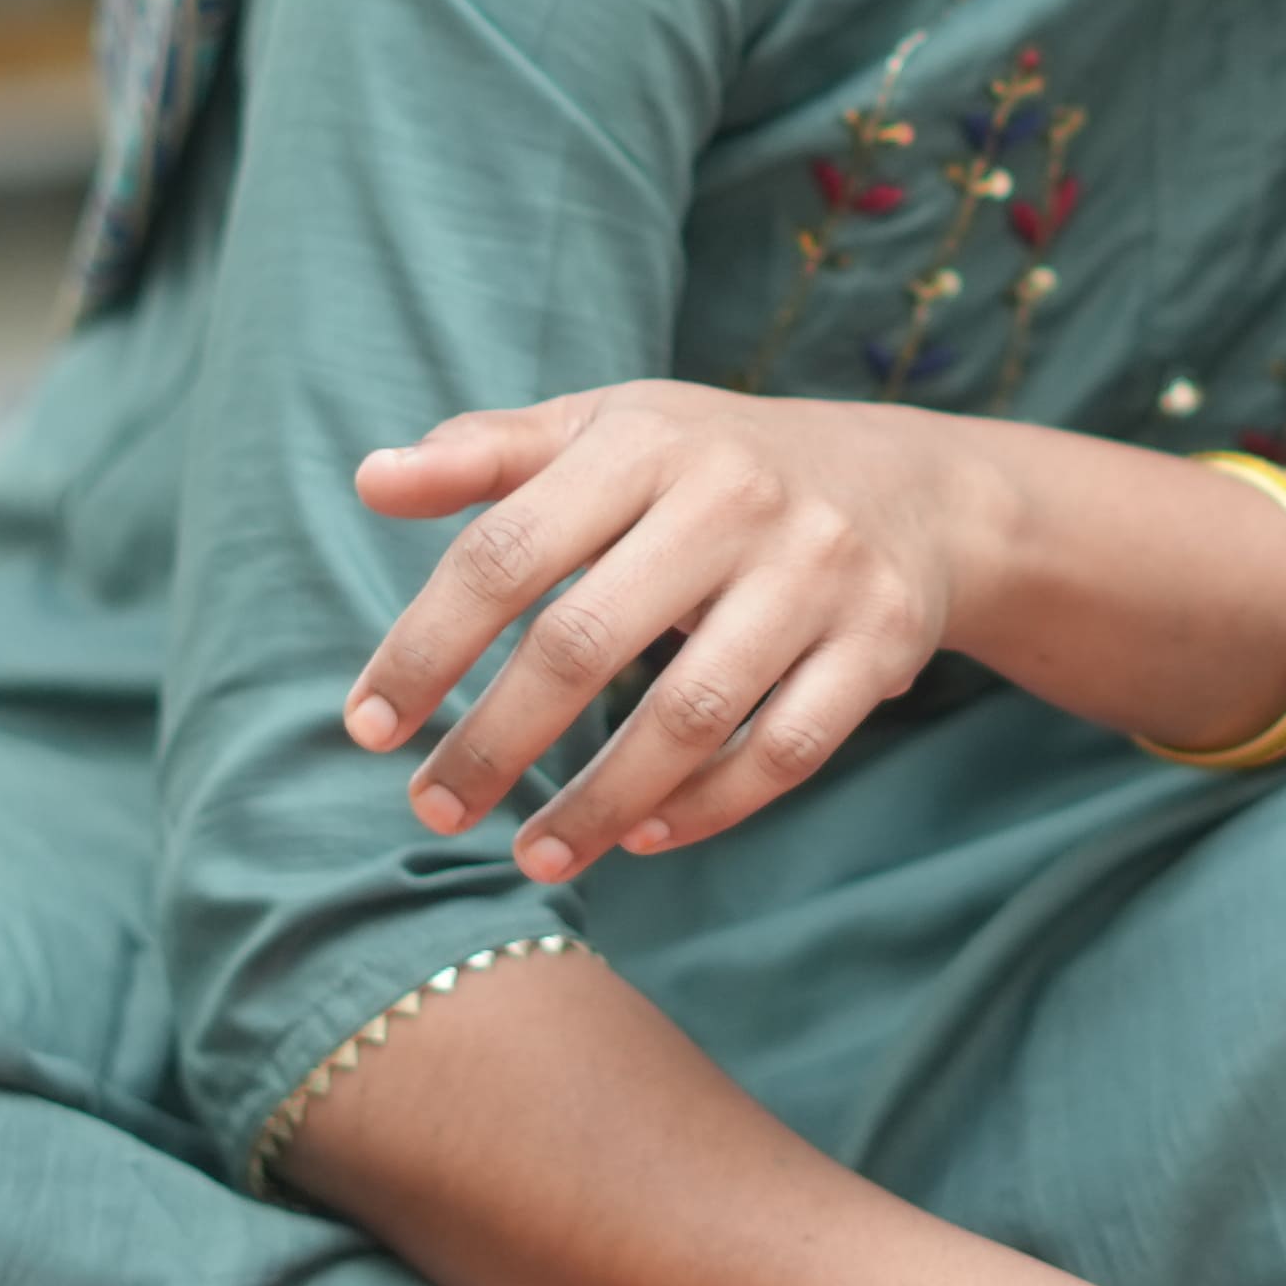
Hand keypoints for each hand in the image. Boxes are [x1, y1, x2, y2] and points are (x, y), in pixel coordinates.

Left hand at [345, 385, 994, 881]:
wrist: (916, 485)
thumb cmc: (718, 463)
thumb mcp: (610, 429)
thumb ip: (489, 456)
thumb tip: (371, 479)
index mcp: (646, 441)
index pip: (507, 550)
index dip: (426, 646)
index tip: (369, 728)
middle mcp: (735, 500)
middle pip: (586, 642)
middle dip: (495, 743)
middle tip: (432, 812)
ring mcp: (816, 574)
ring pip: (689, 715)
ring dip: (598, 803)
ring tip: (532, 856)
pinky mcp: (881, 644)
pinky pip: (786, 752)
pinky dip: (710, 807)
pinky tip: (642, 838)